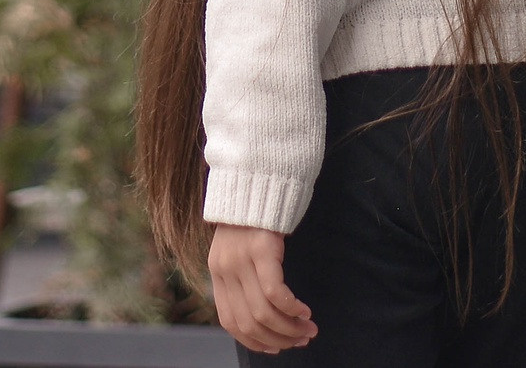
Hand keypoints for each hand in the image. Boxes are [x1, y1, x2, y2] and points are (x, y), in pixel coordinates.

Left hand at [208, 224, 314, 354]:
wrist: (257, 177)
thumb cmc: (253, 216)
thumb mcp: (238, 249)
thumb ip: (242, 277)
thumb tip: (261, 315)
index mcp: (217, 273)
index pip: (230, 321)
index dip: (253, 341)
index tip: (274, 348)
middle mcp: (225, 270)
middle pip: (248, 322)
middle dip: (277, 338)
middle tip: (300, 341)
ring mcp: (241, 261)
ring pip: (263, 312)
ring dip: (289, 328)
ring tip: (308, 330)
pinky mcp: (261, 250)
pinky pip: (275, 292)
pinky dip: (291, 308)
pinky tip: (305, 312)